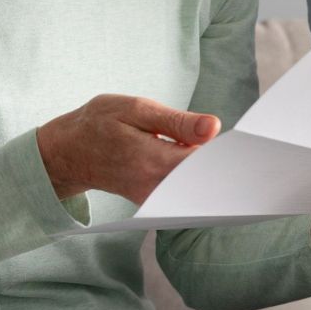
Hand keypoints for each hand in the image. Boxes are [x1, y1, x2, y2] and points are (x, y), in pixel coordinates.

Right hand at [37, 94, 220, 204]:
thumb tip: (215, 128)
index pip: (205, 165)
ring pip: (195, 188)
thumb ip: (177, 121)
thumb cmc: (101, 123)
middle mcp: (155, 186)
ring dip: (209, 171)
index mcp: (152, 159)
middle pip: (205, 181)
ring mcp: (154, 198)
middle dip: (223, 164)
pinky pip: (184, 191)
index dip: (227, 153)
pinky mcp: (154, 200)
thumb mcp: (135, 109)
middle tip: (237, 149)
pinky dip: (195, 177)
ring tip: (216, 152)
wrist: (68, 152)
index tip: (242, 142)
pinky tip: (199, 161)